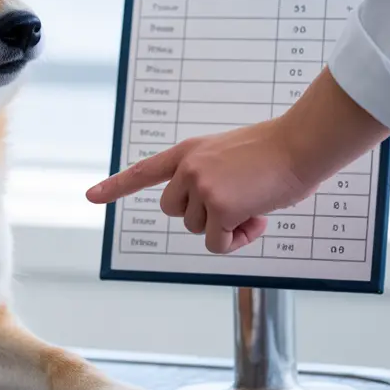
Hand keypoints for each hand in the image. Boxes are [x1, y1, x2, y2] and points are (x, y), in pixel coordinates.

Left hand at [85, 68, 389, 254]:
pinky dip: (236, 241)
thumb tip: (212, 220)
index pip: (143, 172)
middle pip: (175, 213)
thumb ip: (209, 178)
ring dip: (225, 228)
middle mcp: (187, 168)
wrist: (300, 145)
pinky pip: (217, 244)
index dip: (115, 187)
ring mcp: (200, 187)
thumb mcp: (229, 157)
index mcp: (187, 152)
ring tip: (253, 205)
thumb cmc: (275, 152)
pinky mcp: (218, 208)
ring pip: (197, 230)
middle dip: (202, 218)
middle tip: (237, 205)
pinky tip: (257, 218)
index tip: (90, 197)